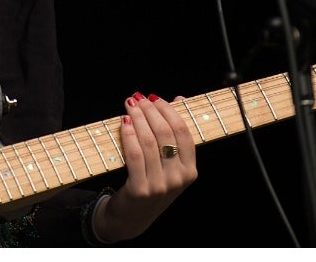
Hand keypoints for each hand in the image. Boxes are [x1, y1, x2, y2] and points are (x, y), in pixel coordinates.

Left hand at [94, 93, 197, 241]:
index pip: (183, 132)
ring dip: (138, 118)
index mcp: (190, 171)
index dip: (169, 111)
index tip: (156, 98)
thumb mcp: (170, 165)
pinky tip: (124, 123)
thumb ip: (175, 134)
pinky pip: (134, 155)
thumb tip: (179, 99)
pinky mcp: (141, 190)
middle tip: (139, 98)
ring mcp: (160, 185)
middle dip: (150, 111)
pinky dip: (129, 135)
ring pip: (149, 141)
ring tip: (130, 106)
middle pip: (165, 134)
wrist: (132, 218)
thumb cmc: (152, 184)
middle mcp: (178, 179)